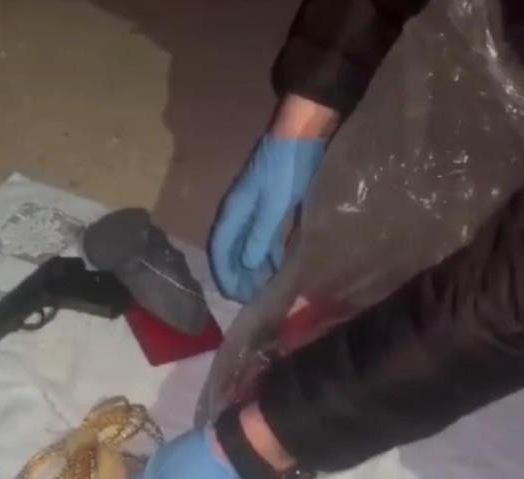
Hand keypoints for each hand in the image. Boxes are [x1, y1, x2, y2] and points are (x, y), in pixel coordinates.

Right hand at [210, 134, 324, 302]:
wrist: (302, 133)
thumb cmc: (287, 169)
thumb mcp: (275, 204)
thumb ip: (261, 234)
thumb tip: (248, 264)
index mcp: (235, 210)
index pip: (220, 249)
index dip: (225, 274)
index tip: (234, 297)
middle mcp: (239, 211)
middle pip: (230, 250)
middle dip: (237, 275)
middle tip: (250, 299)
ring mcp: (253, 207)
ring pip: (246, 244)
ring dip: (251, 267)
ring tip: (263, 288)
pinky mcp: (269, 204)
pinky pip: (260, 236)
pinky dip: (265, 253)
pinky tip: (276, 266)